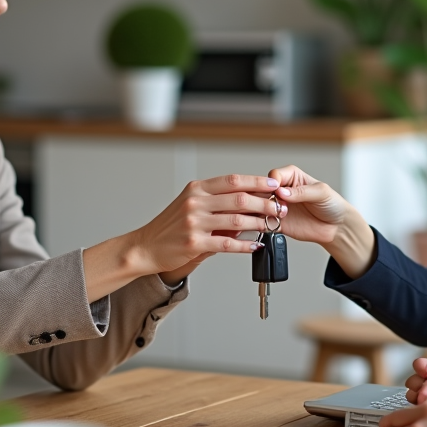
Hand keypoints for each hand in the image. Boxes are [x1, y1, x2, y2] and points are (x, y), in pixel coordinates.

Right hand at [128, 175, 285, 283]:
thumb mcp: (190, 205)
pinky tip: (256, 245)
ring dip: (259, 223)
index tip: (274, 185)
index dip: (256, 182)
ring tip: (272, 226)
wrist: (146, 246)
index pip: (233, 180)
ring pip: (237, 221)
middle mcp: (195, 203)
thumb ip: (216, 202)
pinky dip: (245, 245)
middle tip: (280, 208)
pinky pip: (227, 244)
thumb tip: (248, 202)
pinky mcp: (194, 244)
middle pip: (239, 199)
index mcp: (196, 189)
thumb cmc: (170, 227)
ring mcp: (194, 223)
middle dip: (265, 203)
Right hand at [267, 165, 374, 276]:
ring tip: (273, 215)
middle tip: (272, 204)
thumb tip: (282, 192)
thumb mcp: (321, 192)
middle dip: (263, 197)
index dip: (273, 183)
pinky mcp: (277, 223)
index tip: (277, 190)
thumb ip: (301, 191)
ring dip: (261, 211)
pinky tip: (268, 224)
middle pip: (262, 190)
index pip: (274, 175)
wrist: (336, 227)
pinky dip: (261, 224)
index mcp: (291, 177)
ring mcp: (278, 207)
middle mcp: (282, 191)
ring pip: (259, 206)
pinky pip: (263, 223)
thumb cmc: (332, 204)